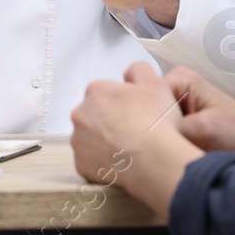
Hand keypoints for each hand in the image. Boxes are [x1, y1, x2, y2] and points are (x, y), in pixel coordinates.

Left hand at [70, 62, 202, 219]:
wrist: (156, 160)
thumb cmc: (155, 123)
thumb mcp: (155, 83)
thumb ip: (138, 70)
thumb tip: (130, 73)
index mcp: (96, 92)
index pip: (103, 93)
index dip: (121, 103)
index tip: (133, 113)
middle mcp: (81, 114)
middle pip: (93, 115)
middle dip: (109, 121)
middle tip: (132, 131)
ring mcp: (79, 141)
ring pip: (90, 139)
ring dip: (104, 142)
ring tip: (128, 148)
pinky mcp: (81, 165)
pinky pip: (90, 162)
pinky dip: (102, 162)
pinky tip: (121, 162)